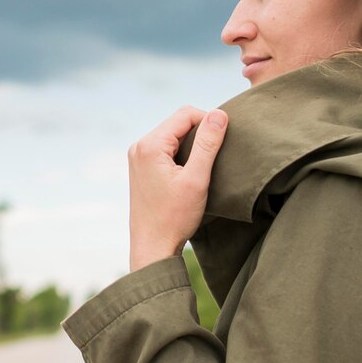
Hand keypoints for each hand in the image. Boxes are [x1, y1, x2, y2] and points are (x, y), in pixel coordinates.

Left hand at [128, 106, 227, 271]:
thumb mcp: (196, 179)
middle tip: (215, 157)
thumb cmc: (174, 217)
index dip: (209, 122)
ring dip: (192, 145)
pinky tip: (191, 174)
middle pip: (178, 124)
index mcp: (149, 145)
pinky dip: (182, 155)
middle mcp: (139, 147)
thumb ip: (208, 144)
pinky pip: (166, 149)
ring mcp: (138, 158)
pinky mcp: (141, 168)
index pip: (185, 114)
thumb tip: (219, 114)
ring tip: (203, 167)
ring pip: (173, 136)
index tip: (223, 142)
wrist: (153, 248)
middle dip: (200, 134)